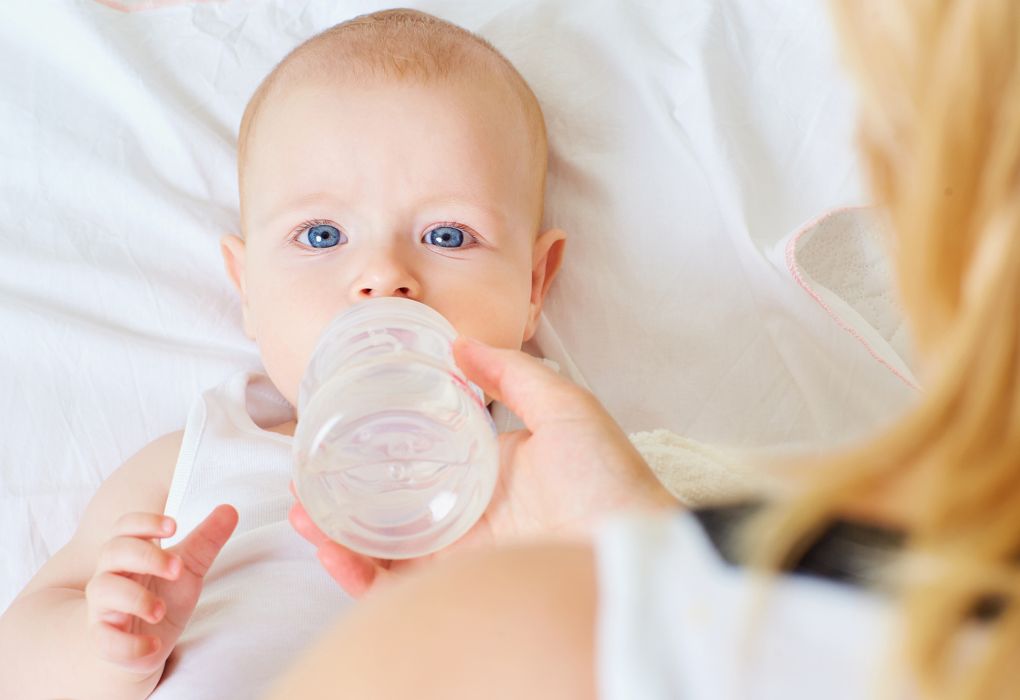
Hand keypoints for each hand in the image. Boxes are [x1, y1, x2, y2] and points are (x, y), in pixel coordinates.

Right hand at [84, 505, 237, 676]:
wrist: (147, 643)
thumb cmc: (162, 596)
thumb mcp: (188, 568)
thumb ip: (206, 540)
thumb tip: (230, 509)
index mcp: (130, 553)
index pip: (125, 527)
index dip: (145, 522)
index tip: (174, 526)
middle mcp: (111, 575)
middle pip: (113, 551)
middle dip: (147, 556)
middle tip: (177, 569)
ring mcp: (103, 608)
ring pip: (104, 590)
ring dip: (135, 598)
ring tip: (160, 610)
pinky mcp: (104, 640)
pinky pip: (106, 640)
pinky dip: (129, 644)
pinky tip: (154, 644)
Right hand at [289, 336, 674, 597]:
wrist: (635, 546)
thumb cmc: (610, 477)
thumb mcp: (565, 408)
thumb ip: (513, 374)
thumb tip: (460, 344)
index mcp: (488, 472)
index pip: (420, 460)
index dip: (375, 450)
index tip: (337, 432)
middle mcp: (468, 515)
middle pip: (389, 507)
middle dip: (340, 496)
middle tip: (304, 479)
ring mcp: (460, 556)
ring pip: (382, 549)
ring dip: (335, 534)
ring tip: (304, 512)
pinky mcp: (458, 591)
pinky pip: (396, 586)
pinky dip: (357, 573)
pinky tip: (331, 548)